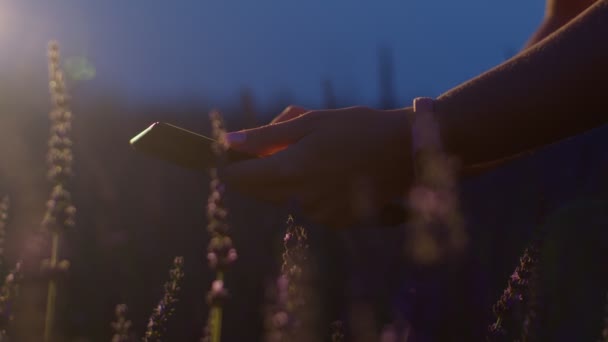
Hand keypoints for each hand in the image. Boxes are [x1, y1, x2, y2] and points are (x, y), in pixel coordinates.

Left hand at [221, 105, 412, 227]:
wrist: (405, 151)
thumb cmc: (358, 127)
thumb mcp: (312, 122)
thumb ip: (267, 135)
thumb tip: (229, 142)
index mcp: (291, 168)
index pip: (240, 178)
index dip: (229, 168)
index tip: (229, 157)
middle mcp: (301, 197)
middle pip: (258, 192)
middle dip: (256, 174)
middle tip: (273, 150)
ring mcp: (319, 213)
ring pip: (283, 199)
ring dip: (285, 182)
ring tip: (314, 157)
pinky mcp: (336, 222)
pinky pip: (307, 208)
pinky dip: (307, 192)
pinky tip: (330, 174)